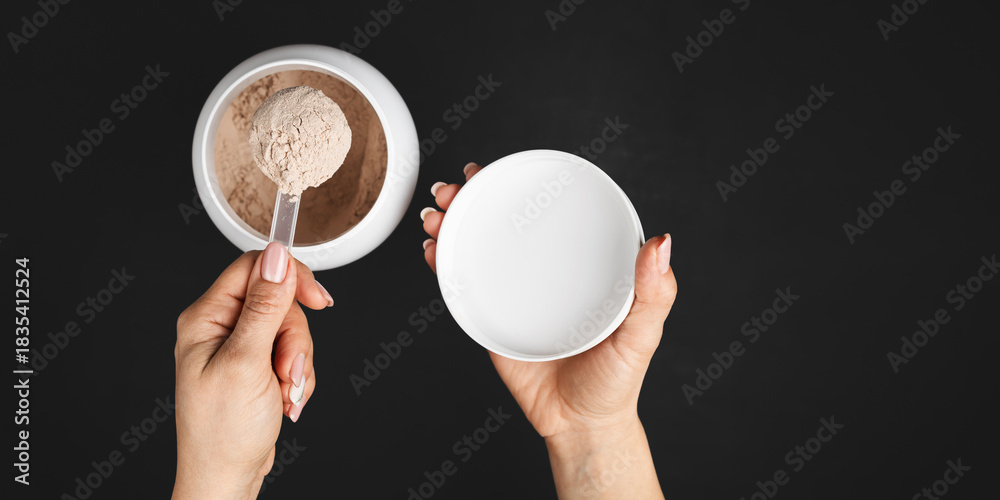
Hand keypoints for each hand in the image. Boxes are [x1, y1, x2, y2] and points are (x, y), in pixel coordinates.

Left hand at [172, 243, 333, 498]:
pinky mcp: (255, 365)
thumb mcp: (247, 362)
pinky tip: (285, 399)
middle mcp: (220, 327)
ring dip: (298, 363)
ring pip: (290, 329)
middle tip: (288, 370)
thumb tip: (277, 256)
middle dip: (295, 339)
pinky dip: (297, 377)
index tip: (318, 301)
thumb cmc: (223, 431)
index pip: (255, 268)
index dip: (290, 279)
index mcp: (206, 317)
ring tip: (285, 392)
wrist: (225, 477)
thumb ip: (264, 306)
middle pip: (279, 302)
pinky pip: (291, 353)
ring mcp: (238, 347)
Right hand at [422, 163, 675, 498]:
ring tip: (437, 214)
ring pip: (477, 250)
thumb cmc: (616, 382)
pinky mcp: (491, 322)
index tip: (496, 169)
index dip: (521, 187)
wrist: (580, 426)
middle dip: (471, 200)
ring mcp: (514, 296)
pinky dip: (443, 265)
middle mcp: (544, 275)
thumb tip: (662, 241)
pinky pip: (464, 288)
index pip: (549, 216)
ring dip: (452, 226)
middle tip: (454, 189)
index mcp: (579, 268)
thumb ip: (655, 293)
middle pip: (503, 226)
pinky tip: (432, 251)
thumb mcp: (641, 335)